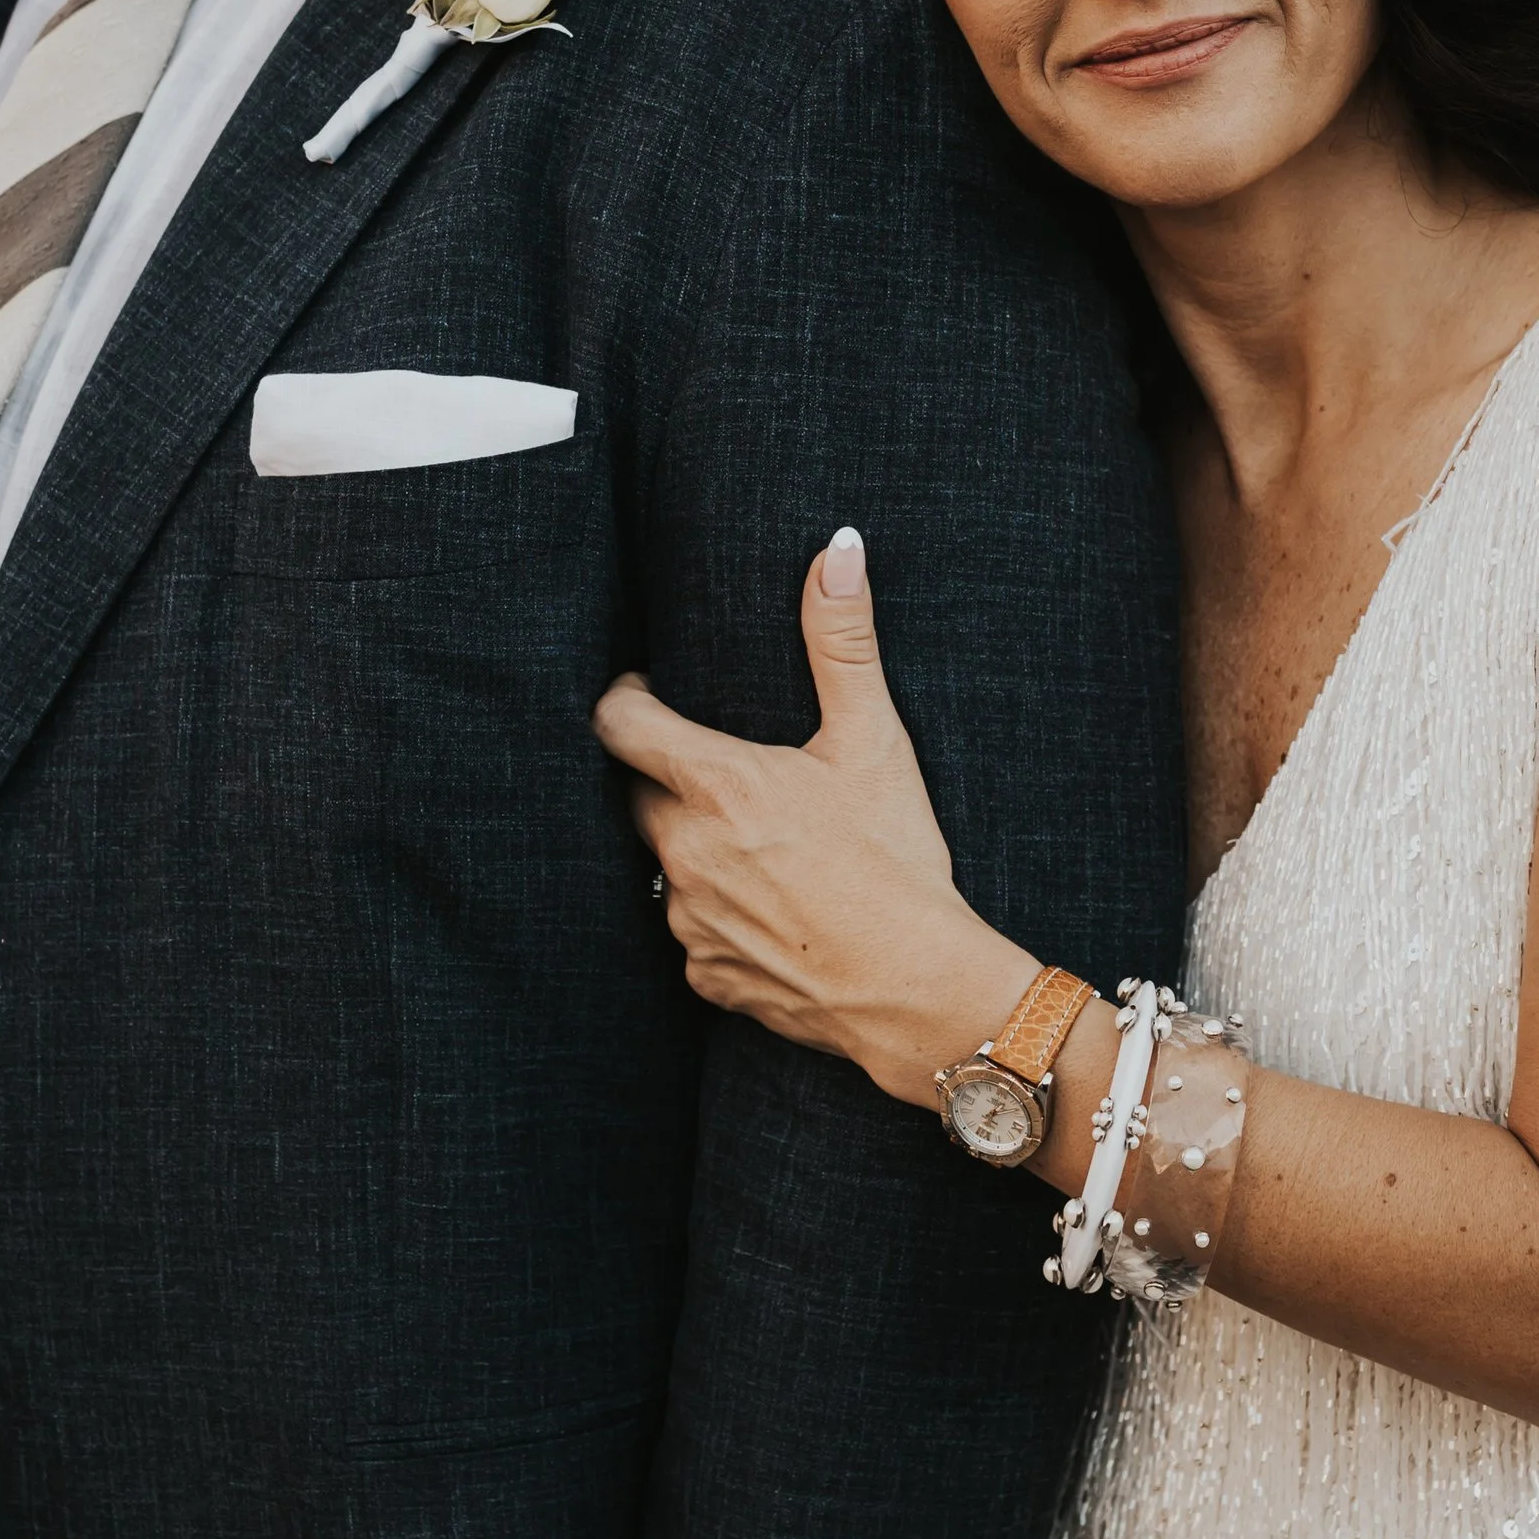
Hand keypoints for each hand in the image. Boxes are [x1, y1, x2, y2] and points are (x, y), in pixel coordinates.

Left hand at [593, 530, 1030, 1105]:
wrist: (919, 991)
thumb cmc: (898, 860)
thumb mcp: (875, 741)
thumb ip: (842, 641)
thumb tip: (838, 547)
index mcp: (717, 785)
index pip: (618, 723)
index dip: (627, 699)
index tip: (650, 692)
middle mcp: (685, 852)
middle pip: (640, 794)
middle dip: (669, 776)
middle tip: (730, 772)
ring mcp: (688, 919)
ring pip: (668, 865)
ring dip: (698, 848)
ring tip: (767, 848)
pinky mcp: (704, 976)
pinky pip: (693, 930)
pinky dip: (721, 915)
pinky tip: (776, 910)